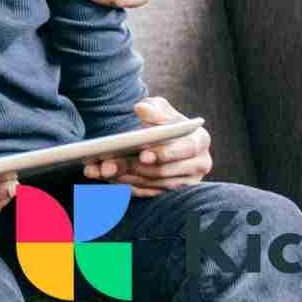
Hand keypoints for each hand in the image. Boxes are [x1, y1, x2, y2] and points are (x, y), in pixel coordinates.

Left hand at [83, 97, 212, 196]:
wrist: (162, 136)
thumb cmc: (163, 119)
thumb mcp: (160, 108)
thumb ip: (154, 108)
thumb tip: (142, 108)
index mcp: (199, 140)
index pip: (186, 150)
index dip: (164, 154)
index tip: (143, 155)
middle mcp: (197, 164)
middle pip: (164, 171)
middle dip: (134, 168)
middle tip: (108, 165)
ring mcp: (185, 181)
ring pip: (152, 184)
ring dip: (125, 178)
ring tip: (101, 170)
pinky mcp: (170, 192)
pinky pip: (146, 193)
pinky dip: (125, 186)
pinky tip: (105, 178)